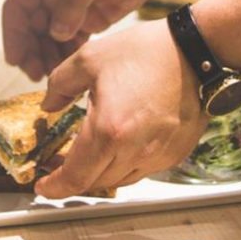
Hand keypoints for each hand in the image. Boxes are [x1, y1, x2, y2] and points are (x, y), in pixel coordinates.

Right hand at [1, 0, 172, 80]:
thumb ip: (72, 0)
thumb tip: (56, 33)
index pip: (17, 7)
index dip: (13, 34)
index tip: (15, 59)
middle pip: (31, 28)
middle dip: (31, 52)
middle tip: (36, 75)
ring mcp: (70, 7)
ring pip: (50, 39)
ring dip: (48, 57)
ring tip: (52, 78)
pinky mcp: (89, 19)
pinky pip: (72, 43)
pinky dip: (68, 57)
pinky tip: (70, 71)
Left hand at [35, 19, 206, 197]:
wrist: (197, 52)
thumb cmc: (149, 52)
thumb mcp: (91, 58)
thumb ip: (60, 83)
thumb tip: (49, 105)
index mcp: (108, 130)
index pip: (74, 177)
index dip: (54, 187)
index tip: (42, 185)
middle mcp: (134, 151)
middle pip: (94, 183)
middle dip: (72, 178)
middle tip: (59, 164)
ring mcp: (157, 156)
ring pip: (118, 180)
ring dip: (98, 173)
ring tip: (88, 155)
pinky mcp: (174, 154)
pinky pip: (142, 171)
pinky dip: (124, 166)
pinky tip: (119, 146)